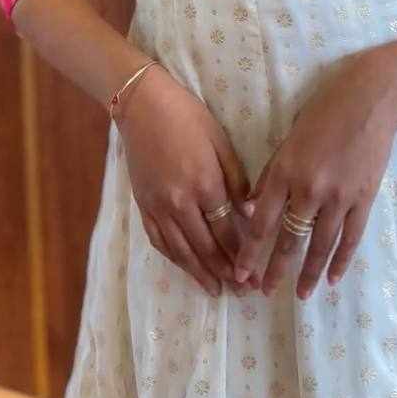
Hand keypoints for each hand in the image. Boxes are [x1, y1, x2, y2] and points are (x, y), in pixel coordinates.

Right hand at [116, 62, 259, 297]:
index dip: (241, 255)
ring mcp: (158, 206)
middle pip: (205, 247)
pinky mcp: (143, 205)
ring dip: (199, 273)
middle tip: (241, 291)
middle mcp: (180, 202)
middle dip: (225, 272)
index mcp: (204, 184)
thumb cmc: (187, 117)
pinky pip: (159, 240)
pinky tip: (185, 267)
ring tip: (215, 290)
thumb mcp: (220, 141)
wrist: (142, 106)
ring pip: (181, 250)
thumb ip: (237, 179)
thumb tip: (251, 211)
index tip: (254, 273)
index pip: (226, 230)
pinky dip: (174, 258)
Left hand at [234, 48, 396, 298]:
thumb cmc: (324, 111)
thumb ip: (271, 174)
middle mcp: (308, 189)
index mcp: (285, 171)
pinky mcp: (363, 199)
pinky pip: (350, 238)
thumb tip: (249, 206)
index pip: (261, 221)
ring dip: (308, 273)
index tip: (240, 273)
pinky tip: (332, 279)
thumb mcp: (288, 138)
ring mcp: (338, 197)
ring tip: (301, 294)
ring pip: (320, 245)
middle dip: (275, 268)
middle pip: (288, 239)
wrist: (370, 99)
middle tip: (264, 292)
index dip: (250, 252)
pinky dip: (341, 260)